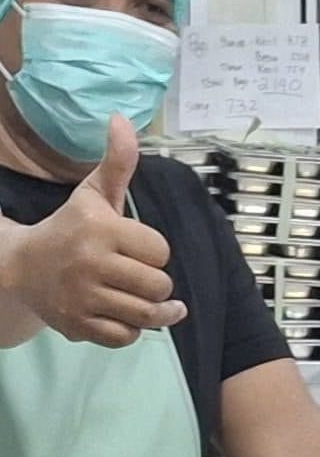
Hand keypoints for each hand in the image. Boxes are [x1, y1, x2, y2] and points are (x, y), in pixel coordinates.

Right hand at [1, 114, 186, 348]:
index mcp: (100, 229)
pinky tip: (129, 318)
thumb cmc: (69, 227)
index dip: (155, 251)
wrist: (23, 266)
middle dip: (157, 283)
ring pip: (145, 315)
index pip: (159, 250)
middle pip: (157, 285)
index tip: (140, 249)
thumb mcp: (92, 193)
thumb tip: (123, 118)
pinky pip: (125, 337)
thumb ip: (117, 162)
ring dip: (155, 312)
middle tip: (144, 278)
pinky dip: (132, 331)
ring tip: (160, 306)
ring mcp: (84, 298)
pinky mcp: (78, 326)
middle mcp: (91, 264)